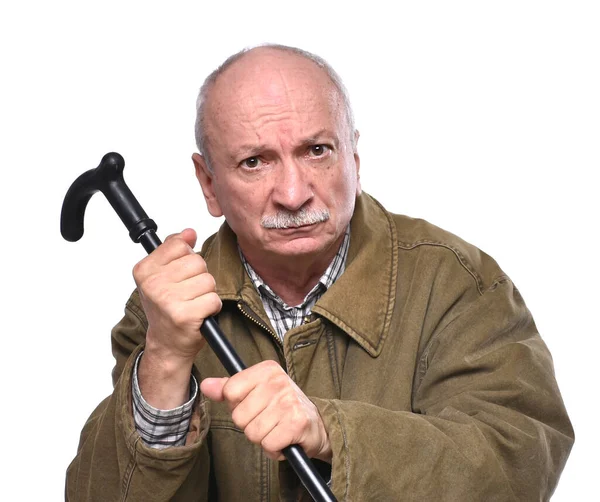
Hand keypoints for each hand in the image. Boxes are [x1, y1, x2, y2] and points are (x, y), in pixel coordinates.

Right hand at [134, 228, 221, 407]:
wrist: (166, 344)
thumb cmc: (167, 308)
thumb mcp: (162, 275)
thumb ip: (174, 250)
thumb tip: (189, 232)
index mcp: (144, 270)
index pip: (179, 245)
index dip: (187, 259)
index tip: (179, 274)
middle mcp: (152, 284)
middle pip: (197, 262)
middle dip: (199, 277)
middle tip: (188, 293)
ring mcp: (167, 300)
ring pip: (208, 280)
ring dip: (207, 293)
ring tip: (193, 304)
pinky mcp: (185, 316)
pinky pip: (213, 299)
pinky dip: (212, 307)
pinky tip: (200, 315)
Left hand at [201, 360, 331, 461]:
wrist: (317, 425)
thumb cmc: (282, 408)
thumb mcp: (256, 392)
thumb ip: (228, 388)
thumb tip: (206, 385)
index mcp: (267, 370)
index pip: (230, 391)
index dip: (238, 405)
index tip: (254, 405)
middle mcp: (279, 382)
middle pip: (239, 416)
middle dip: (250, 425)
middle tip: (268, 420)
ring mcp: (289, 402)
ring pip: (252, 433)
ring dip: (263, 438)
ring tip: (276, 429)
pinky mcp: (297, 423)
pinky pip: (268, 445)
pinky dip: (274, 449)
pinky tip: (284, 439)